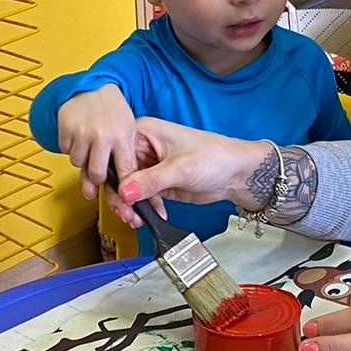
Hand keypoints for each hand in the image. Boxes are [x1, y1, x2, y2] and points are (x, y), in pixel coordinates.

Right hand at [55, 86, 137, 199]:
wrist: (94, 87)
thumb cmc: (114, 112)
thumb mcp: (128, 132)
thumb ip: (126, 159)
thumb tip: (121, 190)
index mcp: (122, 136)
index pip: (124, 172)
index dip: (122, 185)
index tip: (121, 192)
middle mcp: (102, 135)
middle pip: (96, 175)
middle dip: (97, 177)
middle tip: (99, 169)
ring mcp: (82, 132)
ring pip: (78, 164)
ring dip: (82, 159)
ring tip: (90, 144)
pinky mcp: (65, 128)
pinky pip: (65, 151)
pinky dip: (71, 147)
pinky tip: (79, 136)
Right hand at [108, 119, 267, 228]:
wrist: (236, 174)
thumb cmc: (215, 156)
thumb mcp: (181, 168)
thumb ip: (151, 181)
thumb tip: (125, 192)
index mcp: (144, 132)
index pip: (117, 154)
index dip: (114, 177)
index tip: (119, 197)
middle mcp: (143, 148)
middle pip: (118, 174)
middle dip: (121, 197)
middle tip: (127, 213)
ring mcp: (150, 167)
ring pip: (127, 189)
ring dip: (131, 206)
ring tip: (137, 219)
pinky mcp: (157, 184)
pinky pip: (141, 198)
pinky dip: (144, 209)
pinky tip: (153, 216)